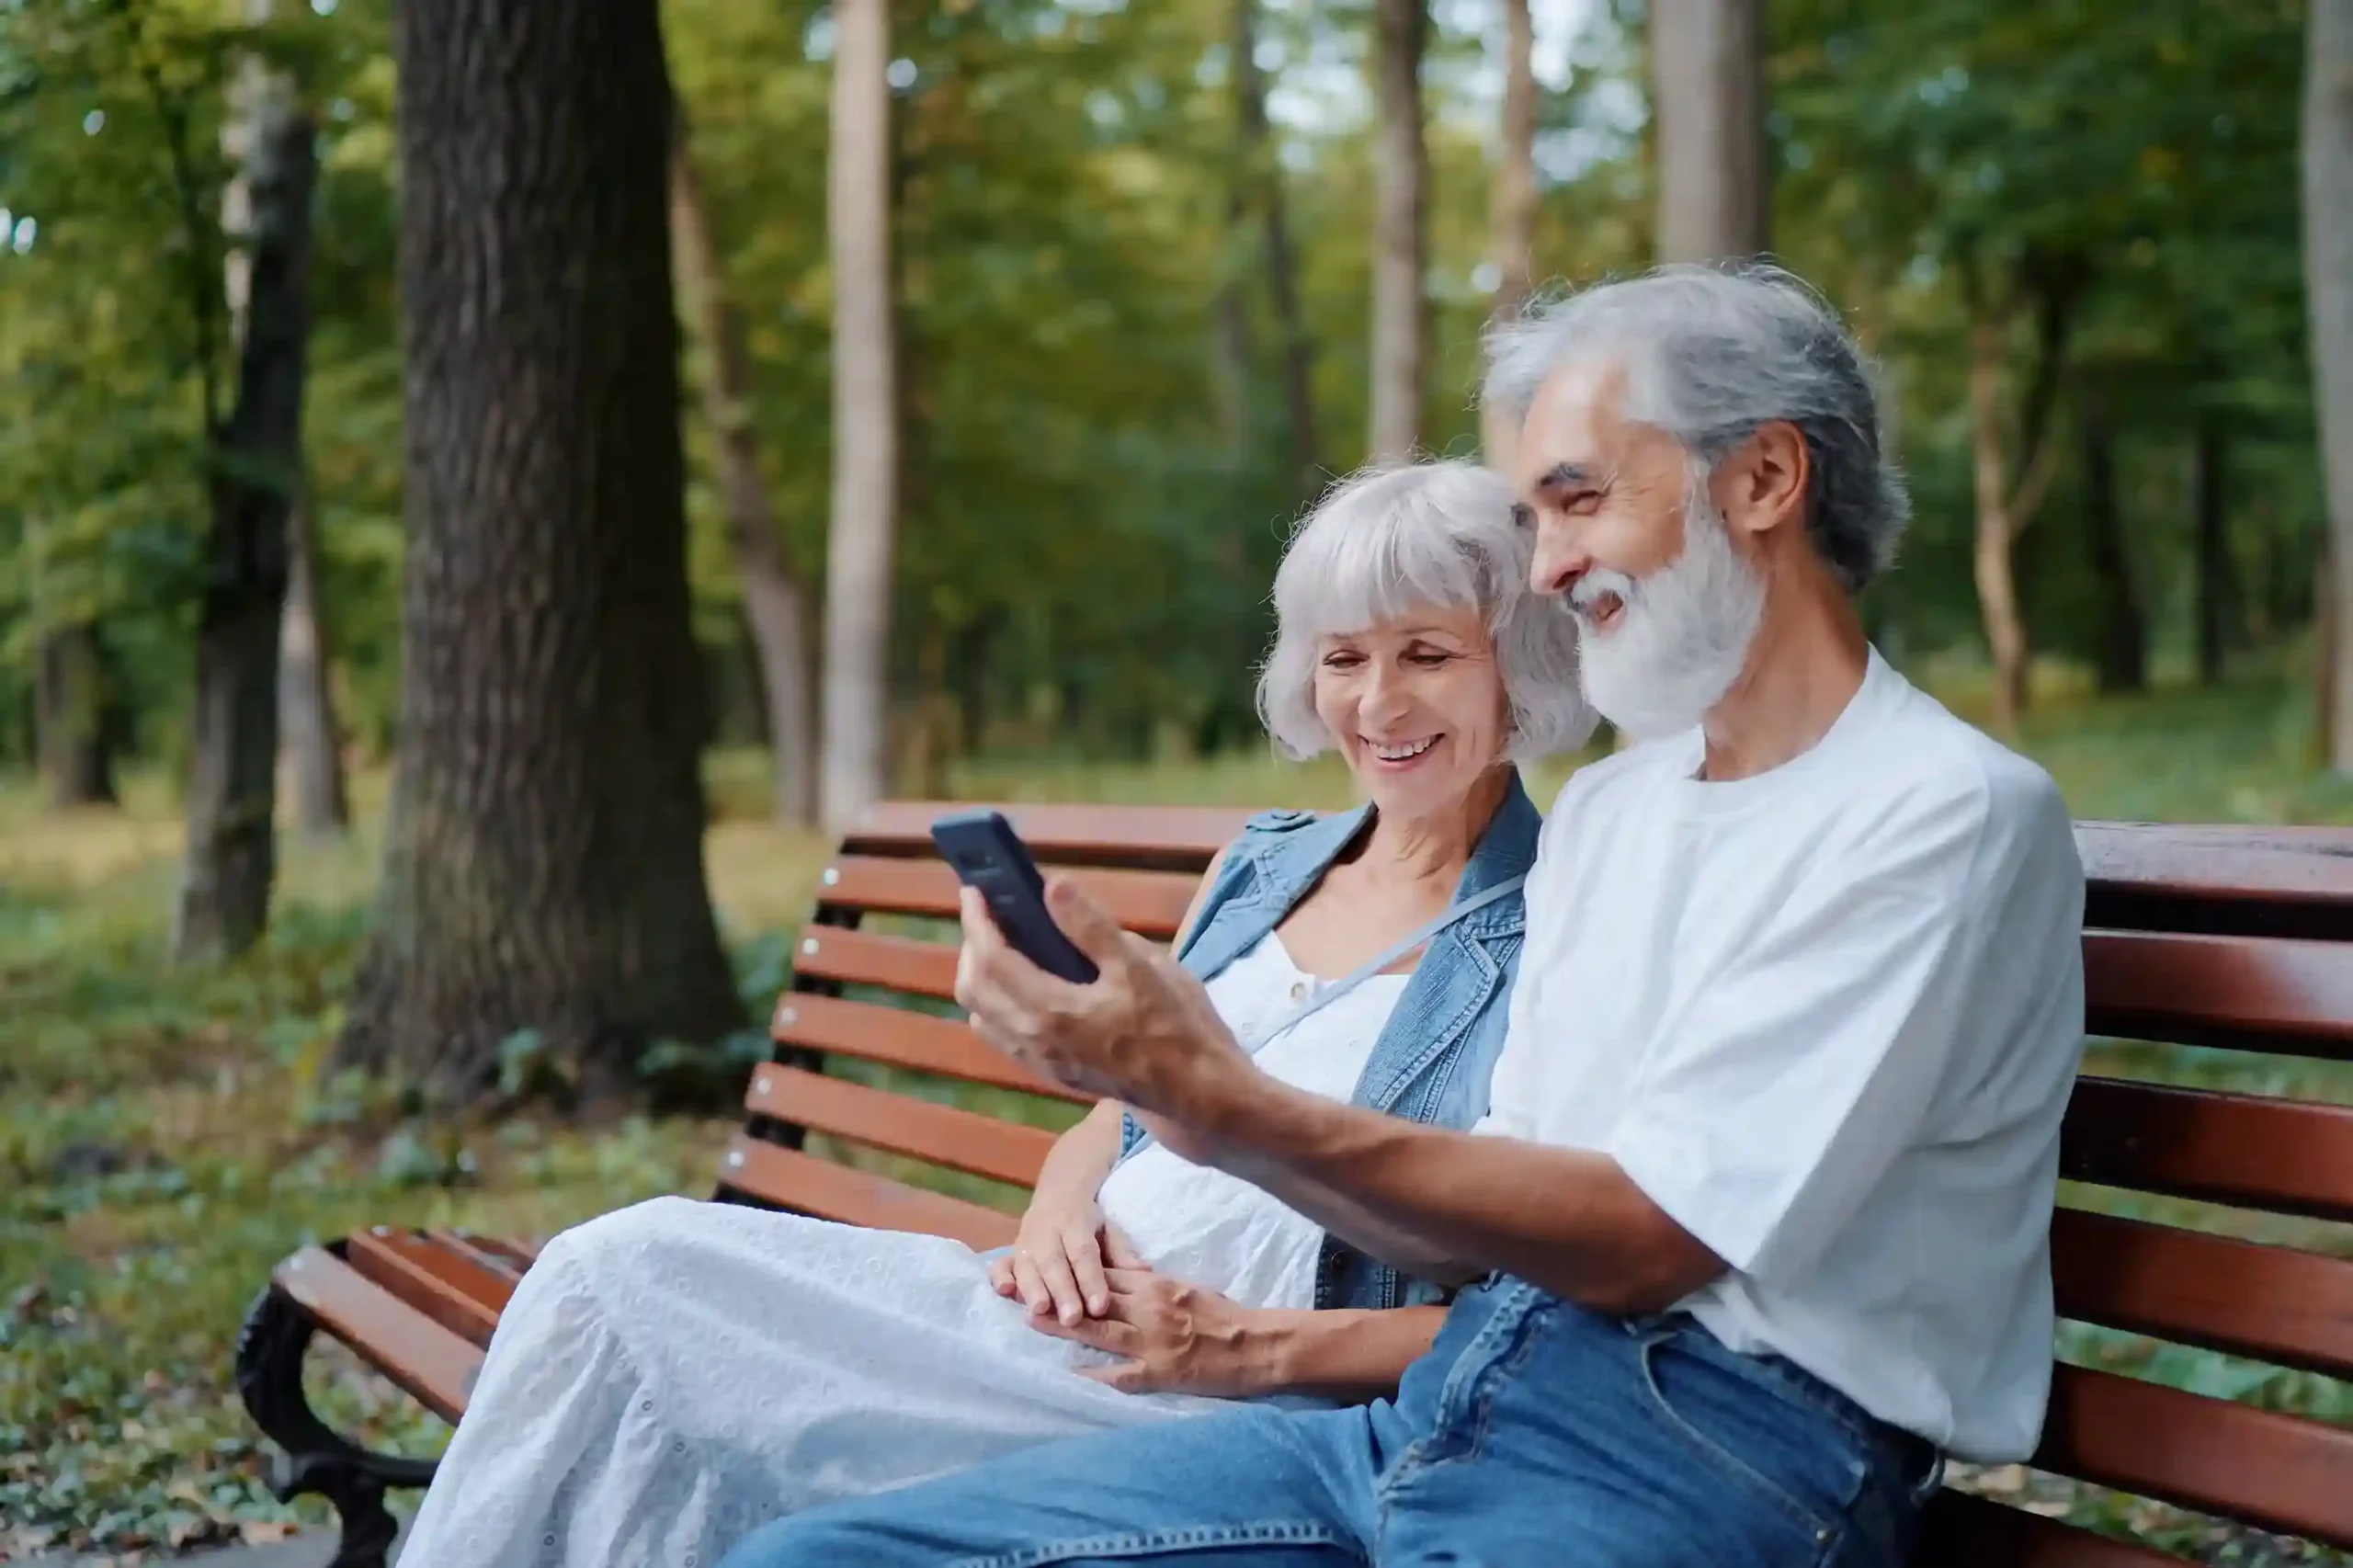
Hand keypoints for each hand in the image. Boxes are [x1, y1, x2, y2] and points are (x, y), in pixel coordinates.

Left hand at [954, 879, 1253, 1157]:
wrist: (1196, 1094)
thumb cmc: (1175, 1027)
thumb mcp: (1140, 966)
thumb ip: (1090, 926)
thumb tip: (1051, 889)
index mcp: (1051, 1012)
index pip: (992, 959)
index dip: (978, 920)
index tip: (977, 889)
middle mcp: (1033, 1041)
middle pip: (973, 990)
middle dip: (972, 947)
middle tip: (990, 913)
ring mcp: (1040, 1063)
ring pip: (982, 1016)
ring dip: (980, 978)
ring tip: (1003, 945)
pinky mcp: (1053, 1073)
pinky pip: (1003, 1036)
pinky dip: (996, 1004)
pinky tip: (1024, 986)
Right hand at [988, 1194, 1149, 1325]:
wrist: (1057, 1194)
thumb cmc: (1089, 1222)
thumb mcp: (1109, 1229)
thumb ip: (1123, 1252)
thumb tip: (1145, 1272)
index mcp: (1076, 1222)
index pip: (1084, 1253)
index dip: (1091, 1279)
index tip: (1100, 1306)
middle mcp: (1047, 1231)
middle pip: (1054, 1262)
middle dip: (1062, 1291)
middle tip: (1071, 1319)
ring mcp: (1025, 1241)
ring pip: (1026, 1265)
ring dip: (1032, 1289)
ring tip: (1040, 1311)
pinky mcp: (1009, 1251)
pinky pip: (1000, 1263)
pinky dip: (1000, 1277)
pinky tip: (1005, 1292)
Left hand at [1027, 1268, 1276, 1397]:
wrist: (1258, 1344)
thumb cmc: (1228, 1315)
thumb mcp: (1190, 1289)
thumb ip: (1157, 1288)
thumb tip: (1130, 1284)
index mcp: (1158, 1286)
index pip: (1108, 1275)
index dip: (1075, 1272)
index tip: (1047, 1268)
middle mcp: (1150, 1310)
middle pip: (1095, 1299)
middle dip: (1059, 1295)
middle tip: (1024, 1292)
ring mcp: (1153, 1342)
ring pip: (1100, 1332)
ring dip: (1064, 1327)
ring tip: (1033, 1322)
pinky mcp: (1161, 1372)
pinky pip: (1121, 1375)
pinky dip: (1095, 1375)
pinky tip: (1071, 1376)